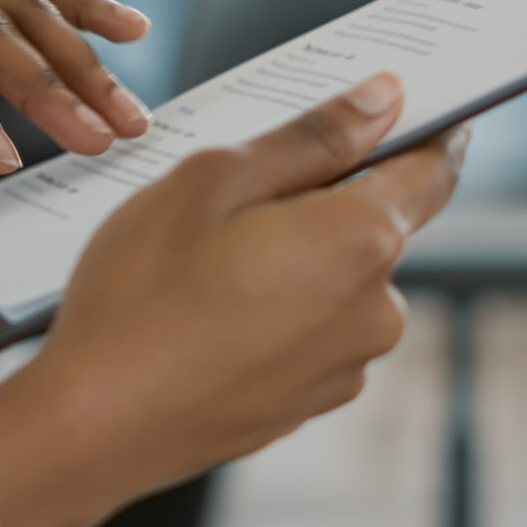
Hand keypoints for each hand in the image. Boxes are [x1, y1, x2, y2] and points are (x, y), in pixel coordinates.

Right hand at [0, 77, 469, 526]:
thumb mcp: (212, 183)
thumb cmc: (141, 297)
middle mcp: (375, 309)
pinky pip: (306, 335)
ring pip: (333, 284)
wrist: (94, 427)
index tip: (401, 111)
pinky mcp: (310, 403)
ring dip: (288, 264)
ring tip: (200, 271)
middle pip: (369, 228)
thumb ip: (310, 137)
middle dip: (315, 204)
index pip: (431, 170)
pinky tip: (203, 319)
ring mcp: (345, 365)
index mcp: (361, 239)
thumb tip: (384, 100)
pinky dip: (269, 316)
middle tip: (228, 202)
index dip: (426, 132)